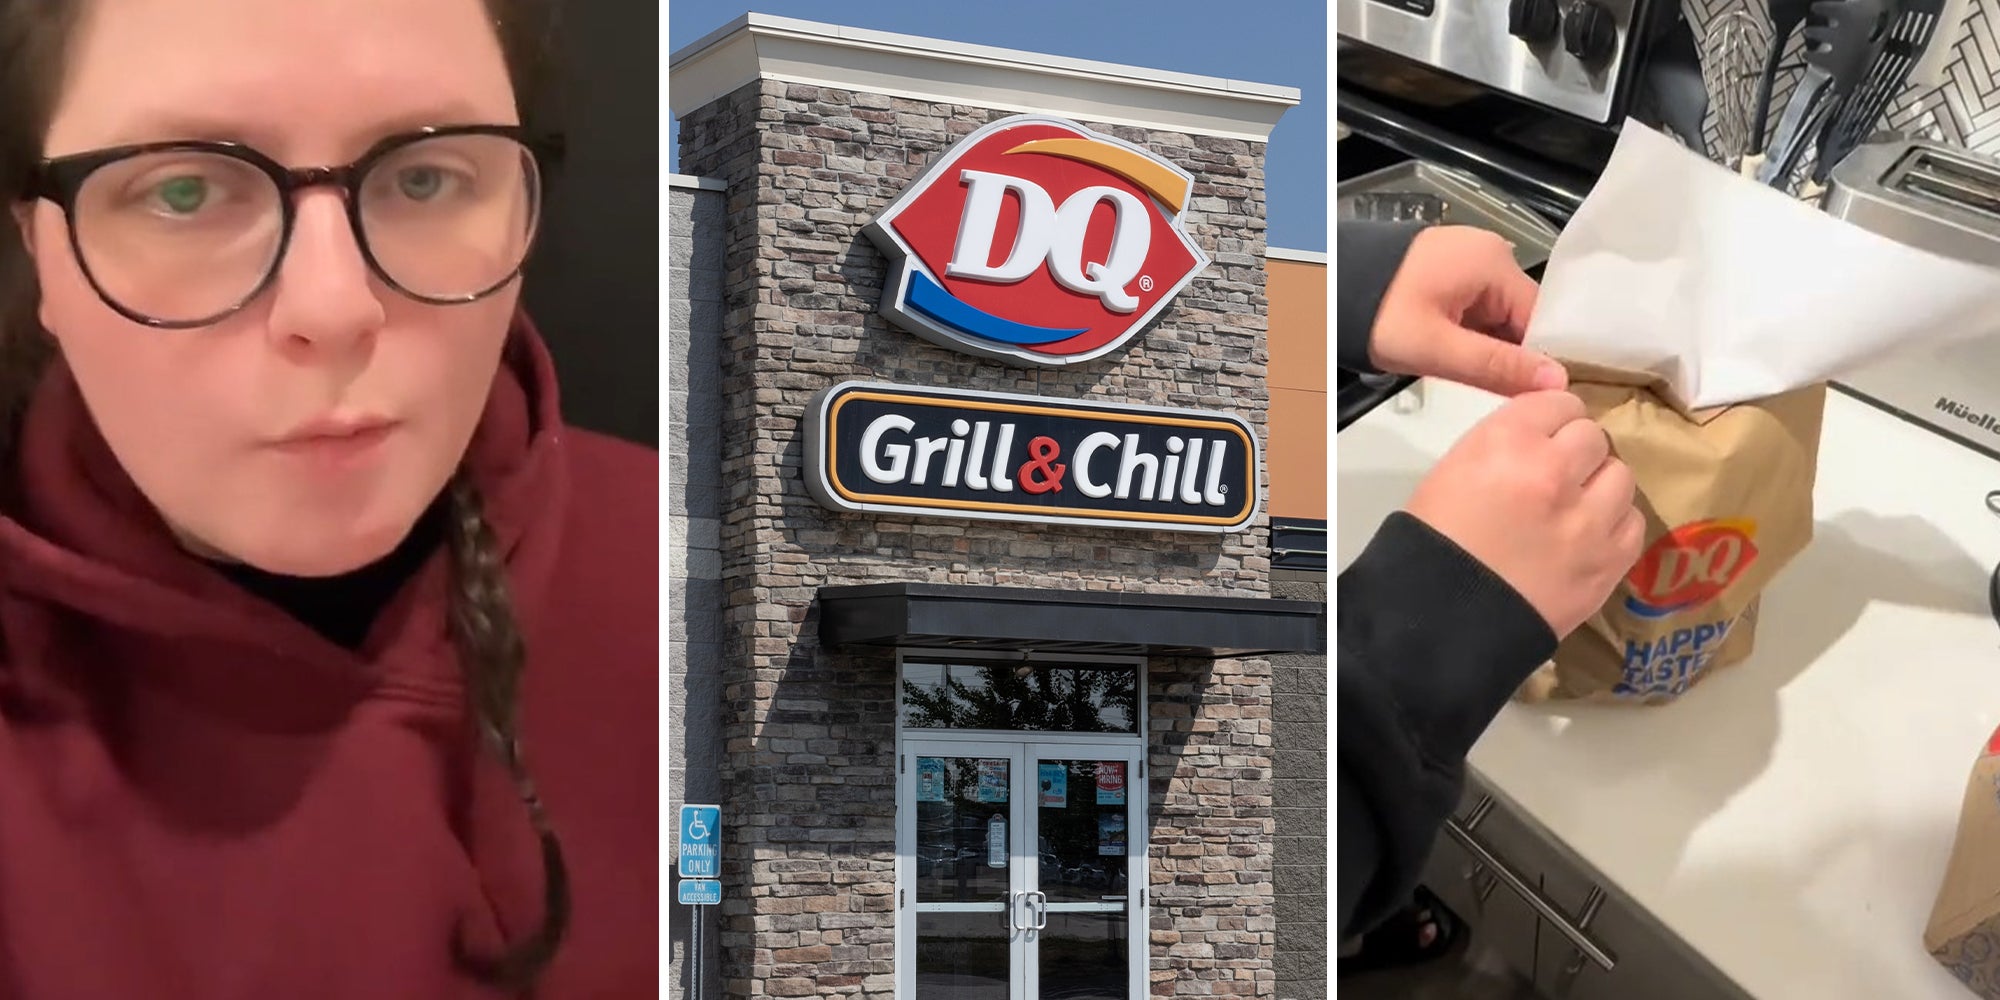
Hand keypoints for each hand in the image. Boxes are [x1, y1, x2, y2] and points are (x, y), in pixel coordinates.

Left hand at [1371, 226, 1565, 396]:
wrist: (1327, 289)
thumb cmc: (1378, 315)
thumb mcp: (1437, 348)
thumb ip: (1497, 366)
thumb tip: (1556, 381)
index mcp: (1494, 262)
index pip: (1541, 317)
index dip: (1538, 359)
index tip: (1533, 394)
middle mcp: (1488, 253)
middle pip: (1520, 316)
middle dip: (1508, 354)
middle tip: (1493, 390)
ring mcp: (1468, 260)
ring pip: (1498, 316)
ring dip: (1486, 346)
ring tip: (1466, 370)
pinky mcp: (1449, 272)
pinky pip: (1477, 308)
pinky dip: (1470, 334)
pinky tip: (1455, 354)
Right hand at [1404, 390, 1643, 638]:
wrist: (1440, 622)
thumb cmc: (1432, 544)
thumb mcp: (1452, 470)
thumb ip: (1502, 444)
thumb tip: (1540, 439)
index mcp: (1507, 442)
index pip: (1557, 402)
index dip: (1550, 419)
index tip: (1543, 435)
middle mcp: (1555, 472)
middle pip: (1592, 436)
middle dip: (1574, 452)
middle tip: (1554, 476)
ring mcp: (1588, 520)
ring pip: (1620, 476)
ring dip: (1598, 486)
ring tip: (1574, 509)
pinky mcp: (1609, 562)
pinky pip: (1632, 522)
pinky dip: (1613, 525)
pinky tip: (1587, 538)